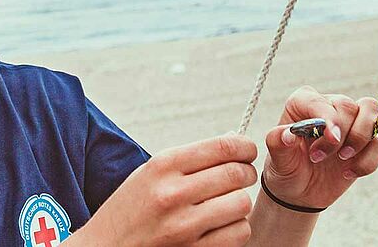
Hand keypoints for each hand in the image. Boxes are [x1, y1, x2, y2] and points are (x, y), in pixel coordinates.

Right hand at [69, 135, 256, 245]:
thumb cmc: (130, 210)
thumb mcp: (149, 174)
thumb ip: (189, 159)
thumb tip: (233, 143)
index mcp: (162, 166)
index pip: (222, 147)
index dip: (244, 147)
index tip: (248, 152)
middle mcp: (173, 193)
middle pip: (236, 174)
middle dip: (246, 174)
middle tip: (242, 177)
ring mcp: (183, 226)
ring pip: (242, 204)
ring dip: (239, 204)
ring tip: (227, 205)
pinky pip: (238, 233)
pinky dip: (236, 229)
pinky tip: (221, 226)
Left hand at [261, 86, 377, 208]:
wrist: (300, 192)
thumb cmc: (286, 168)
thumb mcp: (277, 159)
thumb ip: (278, 142)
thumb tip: (288, 134)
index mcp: (303, 103)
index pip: (320, 100)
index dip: (329, 117)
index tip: (331, 139)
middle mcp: (329, 107)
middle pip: (349, 106)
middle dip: (341, 134)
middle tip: (319, 157)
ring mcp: (350, 123)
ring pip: (371, 113)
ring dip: (360, 139)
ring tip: (342, 159)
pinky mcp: (366, 143)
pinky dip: (368, 161)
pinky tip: (348, 173)